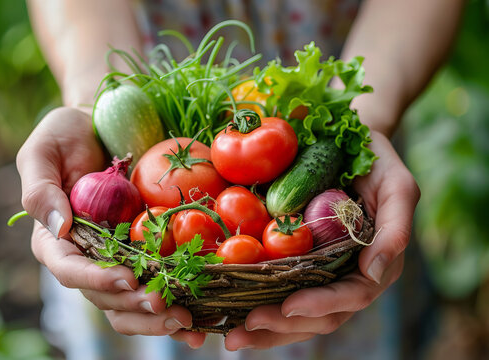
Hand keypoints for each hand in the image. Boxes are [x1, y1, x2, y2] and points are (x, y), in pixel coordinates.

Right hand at [17, 107, 204, 346]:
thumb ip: (40, 189)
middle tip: (168, 308)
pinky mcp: (142, 250)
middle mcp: (84, 256)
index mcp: (54, 240)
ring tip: (187, 320)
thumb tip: (58, 227)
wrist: (102, 125)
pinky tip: (198, 317)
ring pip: (129, 301)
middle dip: (135, 306)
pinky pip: (154, 282)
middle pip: (104, 296)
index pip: (70, 270)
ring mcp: (115, 256)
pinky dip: (174, 303)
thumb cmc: (66, 135)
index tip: (126, 278)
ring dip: (156, 316)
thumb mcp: (42, 152)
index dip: (96, 280)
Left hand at [224, 131, 419, 349]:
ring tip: (230, 336)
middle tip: (242, 333)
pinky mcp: (296, 257)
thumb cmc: (376, 162)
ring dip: (265, 328)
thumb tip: (375, 272)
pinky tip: (229, 311)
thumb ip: (396, 229)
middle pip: (317, 315)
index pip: (349, 297)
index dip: (321, 305)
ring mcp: (320, 268)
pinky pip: (277, 286)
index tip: (288, 306)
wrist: (348, 141)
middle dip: (281, 327)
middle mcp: (345, 274)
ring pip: (295, 312)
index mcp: (373, 265)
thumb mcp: (397, 187)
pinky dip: (256, 301)